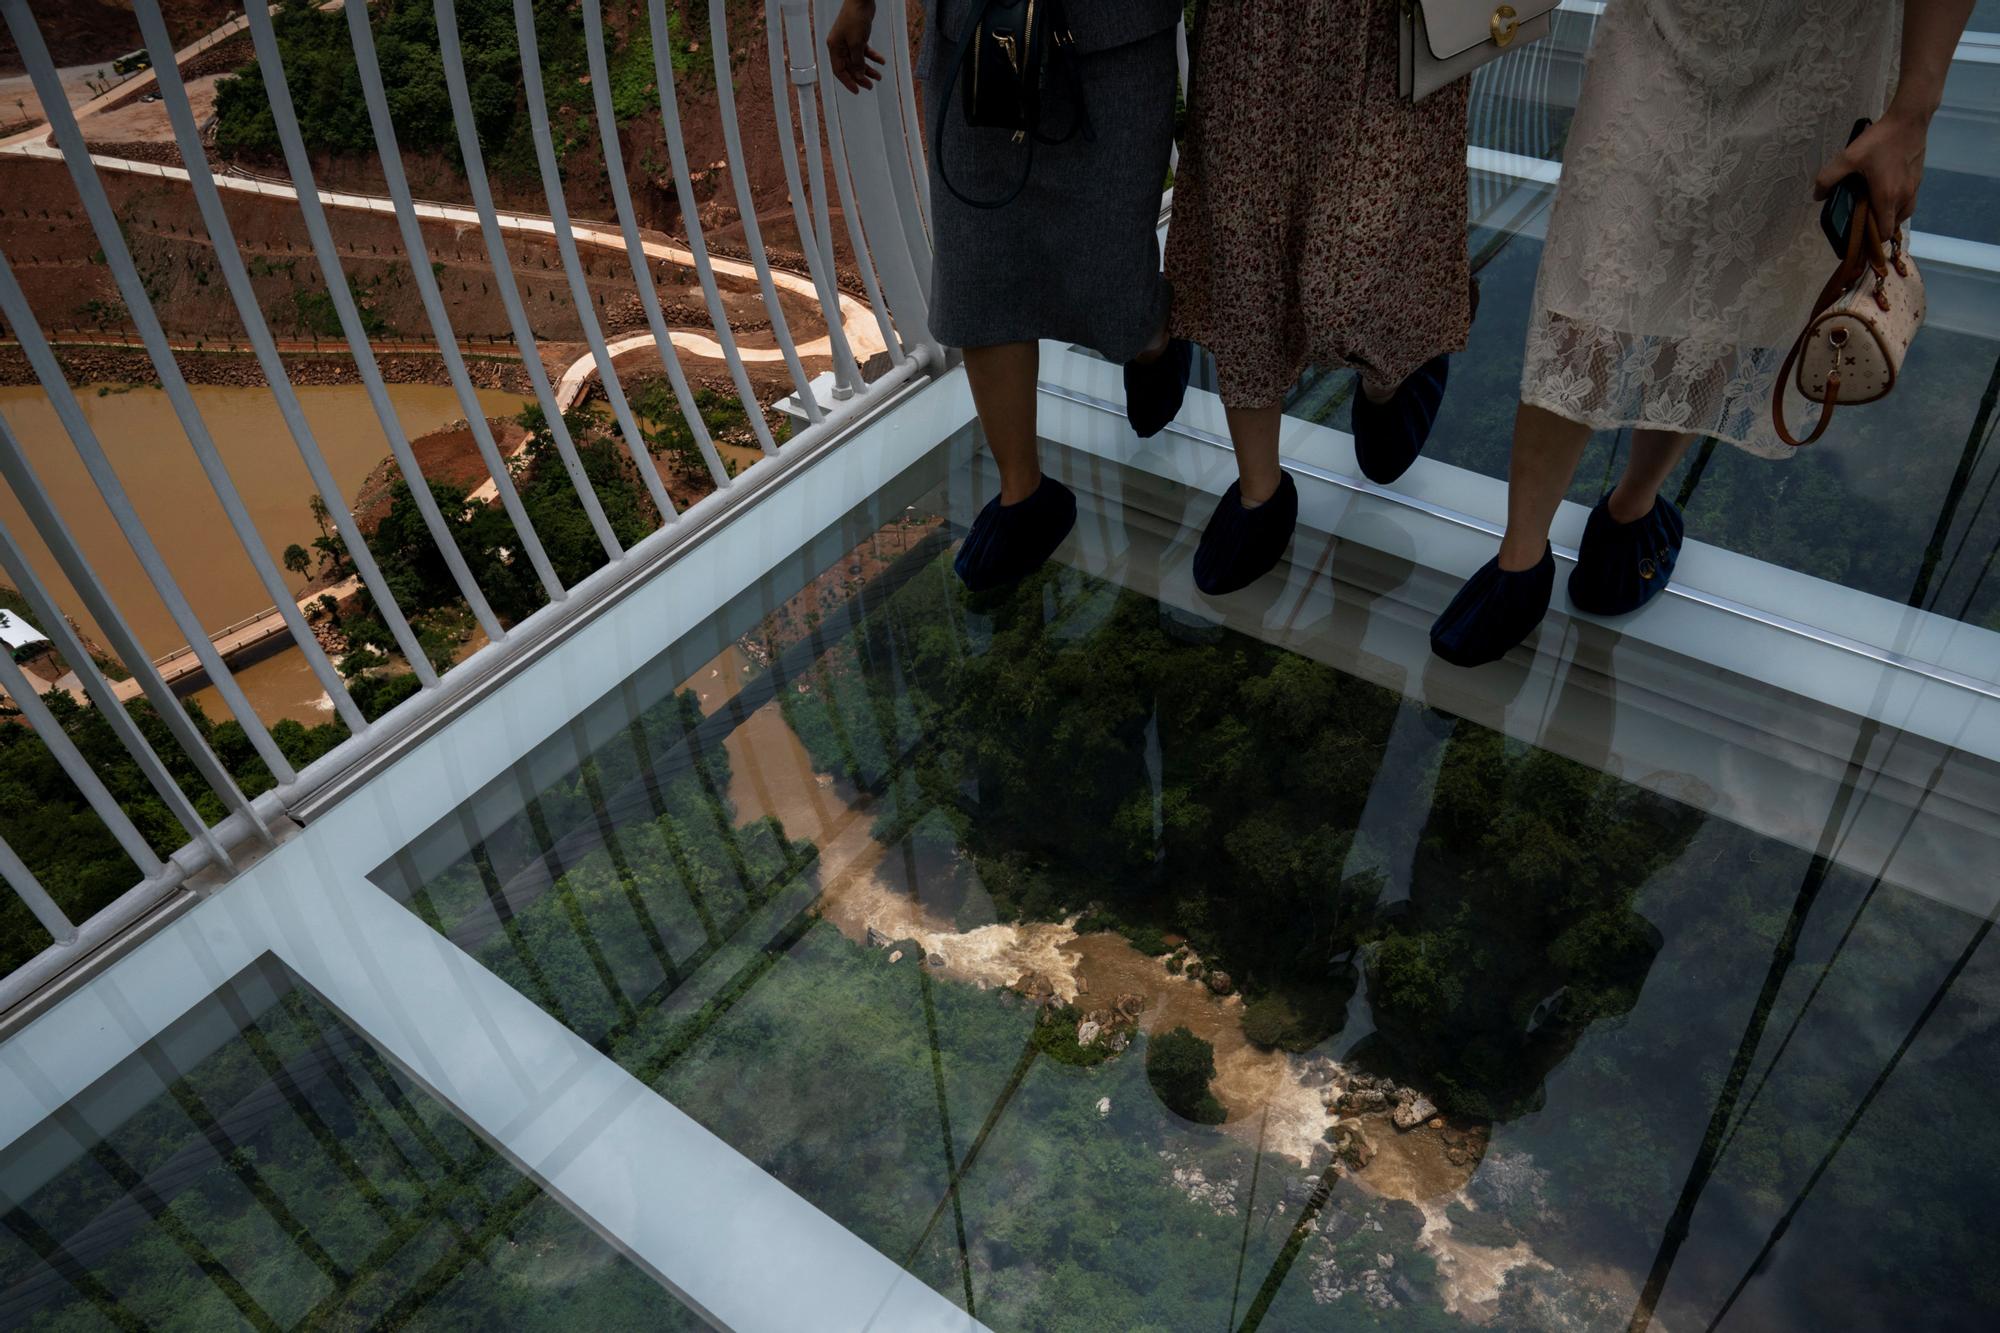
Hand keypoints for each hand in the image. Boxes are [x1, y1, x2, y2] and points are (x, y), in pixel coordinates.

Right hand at [826, 0, 885, 93]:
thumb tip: (859, 76)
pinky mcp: (857, 37)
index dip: (848, 82)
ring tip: (879, 77)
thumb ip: (857, 61)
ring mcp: (848, 41)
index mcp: (834, 48)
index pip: (839, 70)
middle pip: (849, 67)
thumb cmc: (854, 18)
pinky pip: (864, 51)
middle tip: (870, 86)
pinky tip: (882, 61)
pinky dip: (873, 56)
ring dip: (868, 69)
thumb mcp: (856, 44)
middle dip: (860, 77)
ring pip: (858, 60)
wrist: (861, 1)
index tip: (857, 91)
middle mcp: (840, 46)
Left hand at [1813, 107, 1930, 239]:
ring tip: (1871, 207)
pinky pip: (1908, 202)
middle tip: (1861, 218)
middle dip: (1877, 227)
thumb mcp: (1848, 157)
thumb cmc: (1879, 140)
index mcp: (1887, 197)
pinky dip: (1897, 205)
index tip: (1857, 234)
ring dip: (1888, 216)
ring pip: (1902, 215)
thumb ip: (1828, 178)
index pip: (1883, 232)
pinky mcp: (1918, 180)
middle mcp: (1904, 197)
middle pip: (1892, 226)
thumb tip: (1818, 196)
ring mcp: (1914, 189)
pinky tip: (1883, 193)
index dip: (1870, 238)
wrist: (1909, 120)